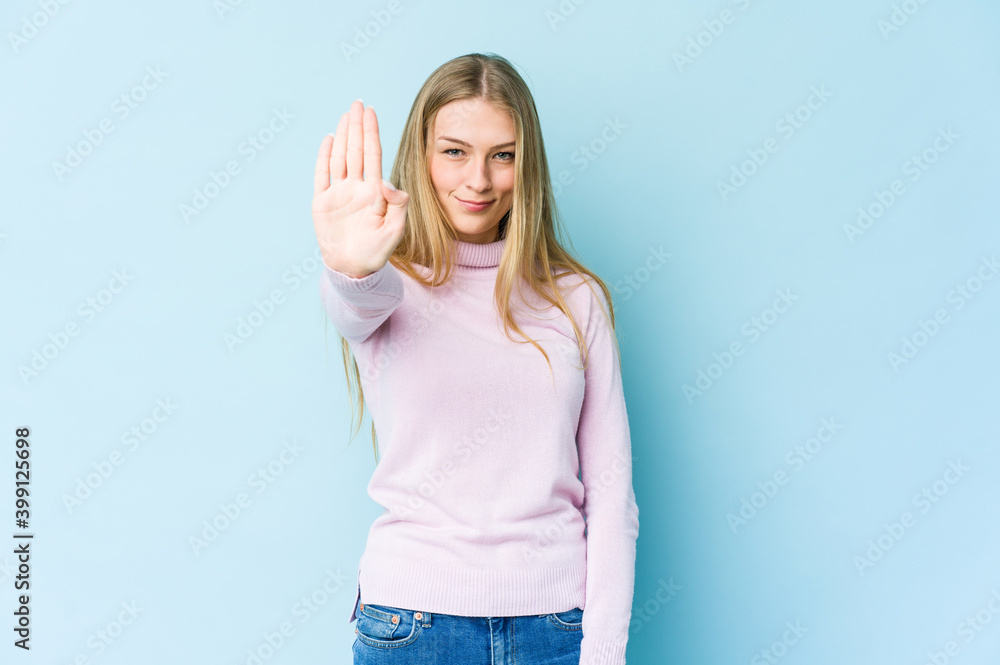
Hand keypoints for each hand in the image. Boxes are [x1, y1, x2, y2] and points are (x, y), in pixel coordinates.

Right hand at [312, 100, 408, 278]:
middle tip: (357, 103)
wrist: (353, 269)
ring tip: (346, 115)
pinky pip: (322, 175)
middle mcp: (357, 188)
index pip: (373, 155)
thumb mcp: (395, 230)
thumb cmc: (377, 251)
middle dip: (357, 126)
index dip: (372, 133)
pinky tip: (328, 139)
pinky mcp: (322, 202)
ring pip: (340, 157)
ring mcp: (339, 193)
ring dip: (343, 135)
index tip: (371, 112)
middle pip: (356, 150)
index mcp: (374, 192)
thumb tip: (388, 183)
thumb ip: (398, 205)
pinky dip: (323, 157)